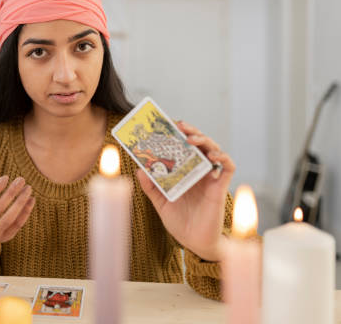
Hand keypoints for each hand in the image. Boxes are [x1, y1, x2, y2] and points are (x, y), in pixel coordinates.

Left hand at [136, 121, 234, 261]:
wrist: (194, 242)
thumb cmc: (180, 222)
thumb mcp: (160, 202)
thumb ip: (151, 187)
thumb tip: (139, 169)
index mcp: (184, 172)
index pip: (184, 147)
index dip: (179, 134)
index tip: (168, 124)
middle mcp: (198, 171)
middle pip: (199, 144)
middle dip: (191, 131)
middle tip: (180, 125)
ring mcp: (210, 178)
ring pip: (214, 150)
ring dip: (205, 140)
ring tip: (192, 138)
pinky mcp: (220, 187)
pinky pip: (227, 167)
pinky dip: (222, 158)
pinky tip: (212, 156)